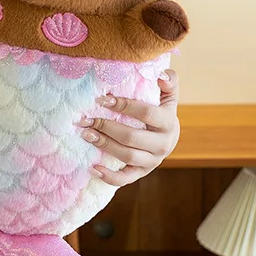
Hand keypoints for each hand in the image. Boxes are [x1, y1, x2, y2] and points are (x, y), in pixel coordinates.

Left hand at [77, 70, 179, 186]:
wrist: (169, 135)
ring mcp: (153, 160)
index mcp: (168, 122)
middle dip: (107, 127)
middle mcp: (163, 144)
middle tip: (86, 119)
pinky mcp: (143, 172)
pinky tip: (93, 168)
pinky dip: (109, 177)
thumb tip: (161, 76)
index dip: (124, 105)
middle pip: (132, 137)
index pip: (146, 113)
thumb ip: (168, 80)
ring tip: (86, 135)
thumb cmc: (161, 108)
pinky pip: (126, 178)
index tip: (102, 98)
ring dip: (105, 146)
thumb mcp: (168, 93)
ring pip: (127, 156)